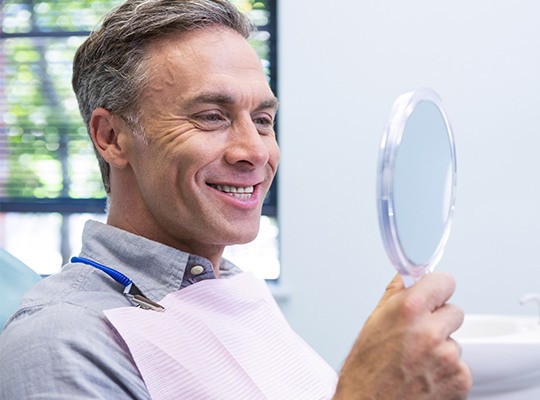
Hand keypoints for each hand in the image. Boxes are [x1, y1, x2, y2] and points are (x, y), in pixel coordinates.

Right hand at [333, 272, 471, 399]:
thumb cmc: (365, 371)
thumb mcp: (373, 323)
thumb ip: (395, 295)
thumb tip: (406, 277)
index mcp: (409, 310)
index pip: (444, 281)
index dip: (436, 288)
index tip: (432, 294)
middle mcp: (431, 331)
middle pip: (454, 311)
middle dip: (439, 320)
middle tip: (418, 335)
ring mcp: (449, 357)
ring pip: (455, 341)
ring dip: (441, 349)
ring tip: (416, 362)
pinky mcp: (460, 380)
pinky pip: (460, 366)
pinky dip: (446, 371)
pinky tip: (424, 377)